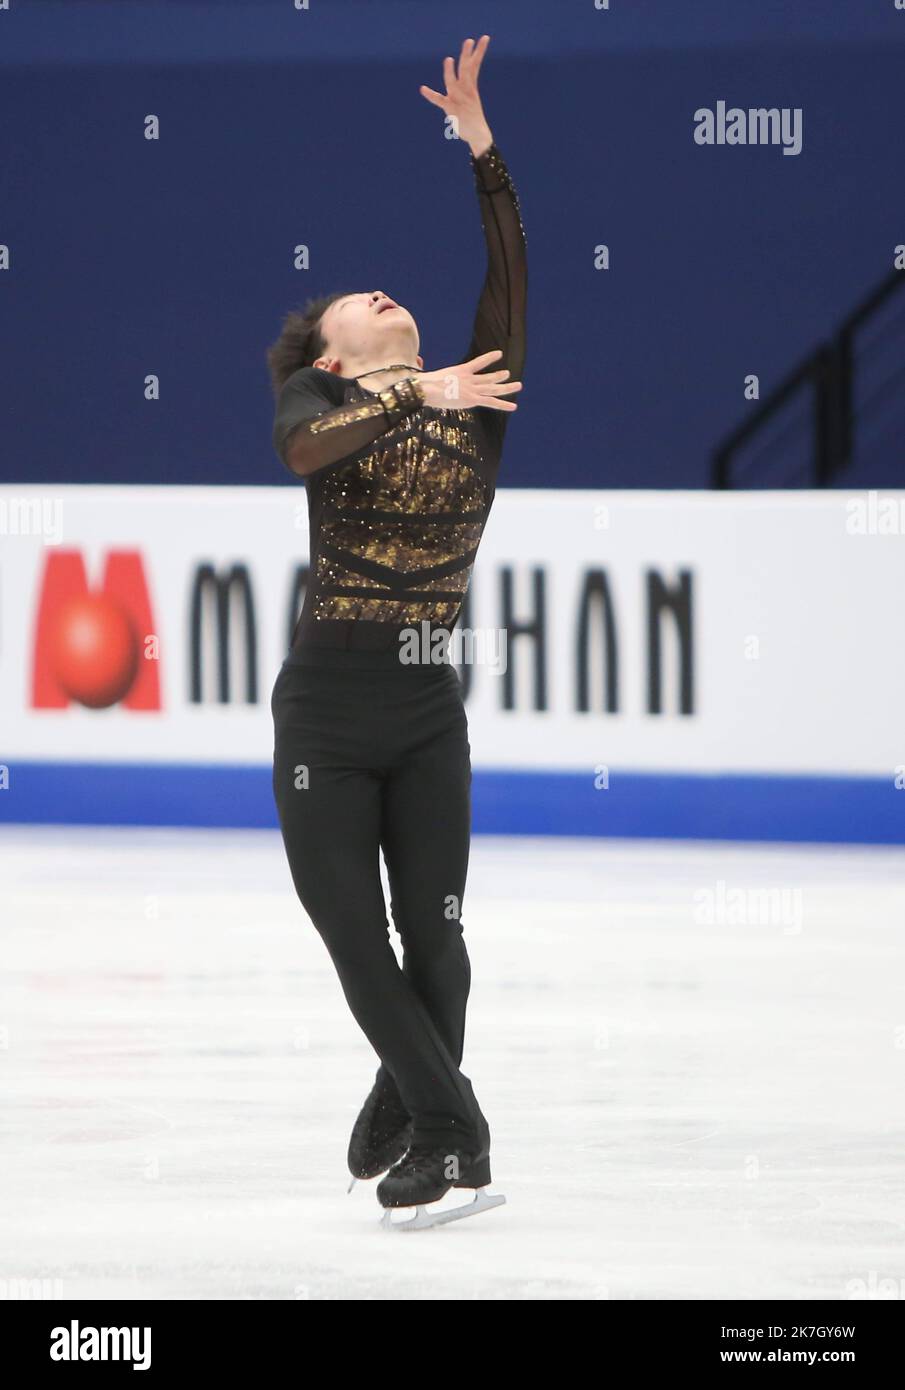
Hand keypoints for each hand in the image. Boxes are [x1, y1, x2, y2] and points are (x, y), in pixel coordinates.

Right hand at [417, 350, 521, 411]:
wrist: (427, 388)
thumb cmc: (423, 385)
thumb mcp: (428, 378)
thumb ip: (428, 378)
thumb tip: (413, 376)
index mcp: (460, 371)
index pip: (478, 363)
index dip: (489, 358)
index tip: (498, 354)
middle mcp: (469, 378)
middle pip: (488, 377)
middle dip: (499, 377)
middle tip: (508, 374)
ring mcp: (472, 388)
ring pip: (494, 388)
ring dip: (507, 387)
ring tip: (518, 385)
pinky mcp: (472, 399)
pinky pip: (492, 402)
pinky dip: (504, 404)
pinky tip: (514, 406)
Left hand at [419, 35, 492, 153]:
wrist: (478, 135)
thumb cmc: (473, 117)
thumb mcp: (471, 98)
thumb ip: (466, 87)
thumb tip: (467, 78)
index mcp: (471, 86)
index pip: (475, 65)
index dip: (479, 51)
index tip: (484, 38)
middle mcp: (465, 90)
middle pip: (467, 69)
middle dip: (467, 55)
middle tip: (469, 41)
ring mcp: (458, 99)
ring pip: (453, 82)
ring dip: (450, 72)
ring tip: (448, 60)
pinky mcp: (451, 109)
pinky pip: (439, 100)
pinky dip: (430, 95)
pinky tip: (423, 89)